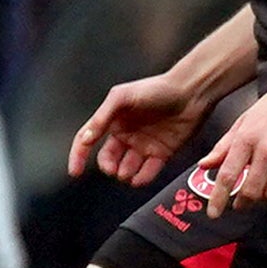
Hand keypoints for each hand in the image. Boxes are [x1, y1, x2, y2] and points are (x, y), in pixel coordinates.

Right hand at [71, 70, 207, 183]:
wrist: (191, 92)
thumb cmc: (157, 88)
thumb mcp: (122, 97)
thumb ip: (102, 117)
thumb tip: (85, 139)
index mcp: (114, 121)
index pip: (88, 140)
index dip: (78, 156)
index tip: (75, 172)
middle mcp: (127, 134)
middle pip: (108, 158)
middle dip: (108, 167)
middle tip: (112, 169)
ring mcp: (144, 144)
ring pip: (127, 168)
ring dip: (124, 174)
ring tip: (126, 172)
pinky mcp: (162, 153)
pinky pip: (148, 171)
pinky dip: (142, 178)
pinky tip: (139, 178)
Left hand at [195, 73, 266, 208]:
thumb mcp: (245, 120)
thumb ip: (224, 146)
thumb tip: (204, 165)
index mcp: (248, 137)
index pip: (228, 175)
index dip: (218, 199)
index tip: (213, 214)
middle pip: (251, 191)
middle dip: (243, 202)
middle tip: (241, 203)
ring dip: (265, 196)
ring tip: (264, 187)